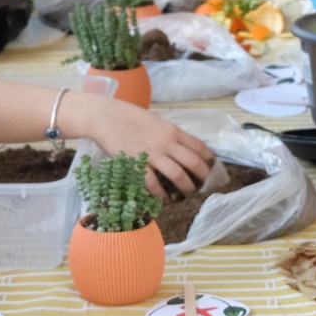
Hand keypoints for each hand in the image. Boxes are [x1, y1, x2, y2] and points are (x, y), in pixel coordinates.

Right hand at [69, 93, 212, 195]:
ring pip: (178, 174)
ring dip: (186, 187)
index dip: (208, 159)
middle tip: (205, 185)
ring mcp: (153, 154)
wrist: (104, 117)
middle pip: (193, 162)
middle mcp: (167, 142)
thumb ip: (167, 134)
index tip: (211, 167)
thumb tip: (178, 147)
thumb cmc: (127, 116)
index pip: (198, 146)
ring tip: (188, 194)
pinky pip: (154, 183)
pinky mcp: (137, 165)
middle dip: (203, 176)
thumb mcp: (154, 121)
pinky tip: (165, 198)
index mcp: (172, 130)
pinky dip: (162, 193)